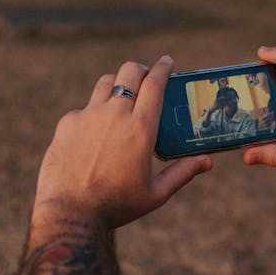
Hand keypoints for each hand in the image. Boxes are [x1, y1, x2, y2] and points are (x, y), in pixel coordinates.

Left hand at [33, 56, 211, 229]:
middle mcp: (115, 115)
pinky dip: (94, 113)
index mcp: (141, 129)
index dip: (163, 68)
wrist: (71, 213)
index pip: (155, 84)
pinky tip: (95, 133)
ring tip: (121, 99)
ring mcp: (88, 116)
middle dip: (140, 69)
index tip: (167, 61)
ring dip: (117, 84)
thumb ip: (183, 173)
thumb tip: (208, 161)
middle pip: (129, 71)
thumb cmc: (117, 205)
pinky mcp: (67, 123)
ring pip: (105, 83)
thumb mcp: (156, 193)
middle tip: (145, 77)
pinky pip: (84, 109)